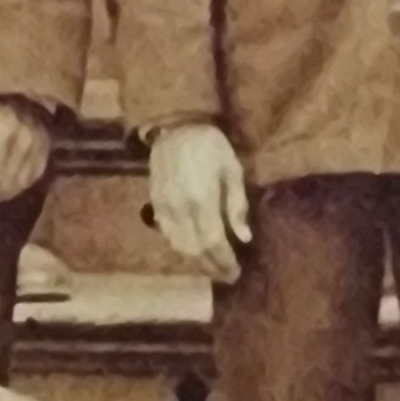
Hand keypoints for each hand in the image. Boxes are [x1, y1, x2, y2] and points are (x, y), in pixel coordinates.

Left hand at [0, 96, 52, 210]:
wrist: (21, 94)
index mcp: (1, 132)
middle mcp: (22, 143)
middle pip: (5, 181)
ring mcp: (37, 149)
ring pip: (19, 183)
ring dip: (2, 196)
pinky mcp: (45, 152)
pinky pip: (32, 178)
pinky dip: (17, 188)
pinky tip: (5, 192)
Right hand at [148, 120, 253, 282]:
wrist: (176, 125)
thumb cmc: (211, 146)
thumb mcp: (232, 170)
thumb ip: (237, 205)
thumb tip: (244, 238)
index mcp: (202, 201)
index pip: (213, 244)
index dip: (224, 262)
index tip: (236, 273)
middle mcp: (180, 209)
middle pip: (195, 250)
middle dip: (211, 266)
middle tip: (226, 274)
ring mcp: (163, 207)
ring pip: (178, 245)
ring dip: (195, 260)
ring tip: (212, 265)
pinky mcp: (154, 202)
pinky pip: (166, 232)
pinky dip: (180, 246)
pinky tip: (192, 247)